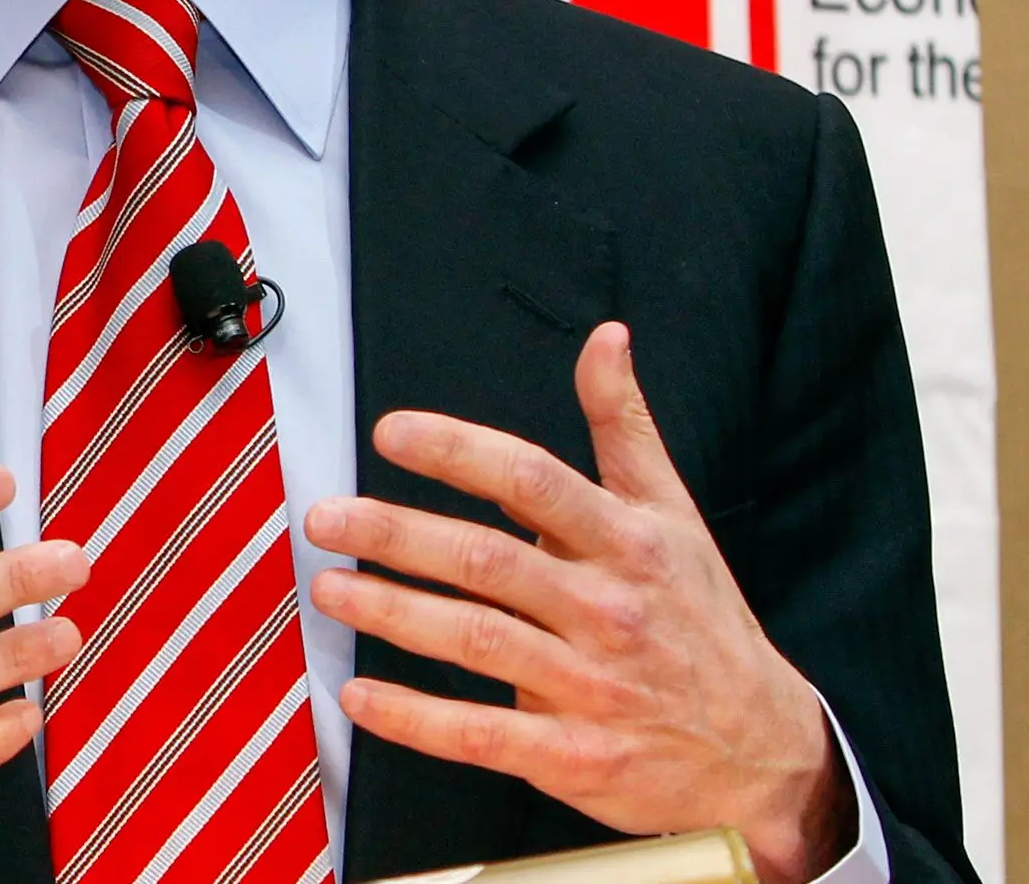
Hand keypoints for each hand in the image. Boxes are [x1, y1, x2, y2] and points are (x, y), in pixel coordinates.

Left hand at [301, 323, 847, 882]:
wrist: (767, 749)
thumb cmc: (703, 621)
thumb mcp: (675, 515)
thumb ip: (626, 426)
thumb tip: (606, 340)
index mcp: (628, 543)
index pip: (534, 481)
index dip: (460, 452)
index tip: (392, 432)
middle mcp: (608, 610)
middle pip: (487, 561)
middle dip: (398, 533)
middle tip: (327, 516)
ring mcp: (591, 685)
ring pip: (475, 640)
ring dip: (392, 612)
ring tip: (329, 588)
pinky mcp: (576, 754)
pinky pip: (481, 733)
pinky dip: (414, 717)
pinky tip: (360, 696)